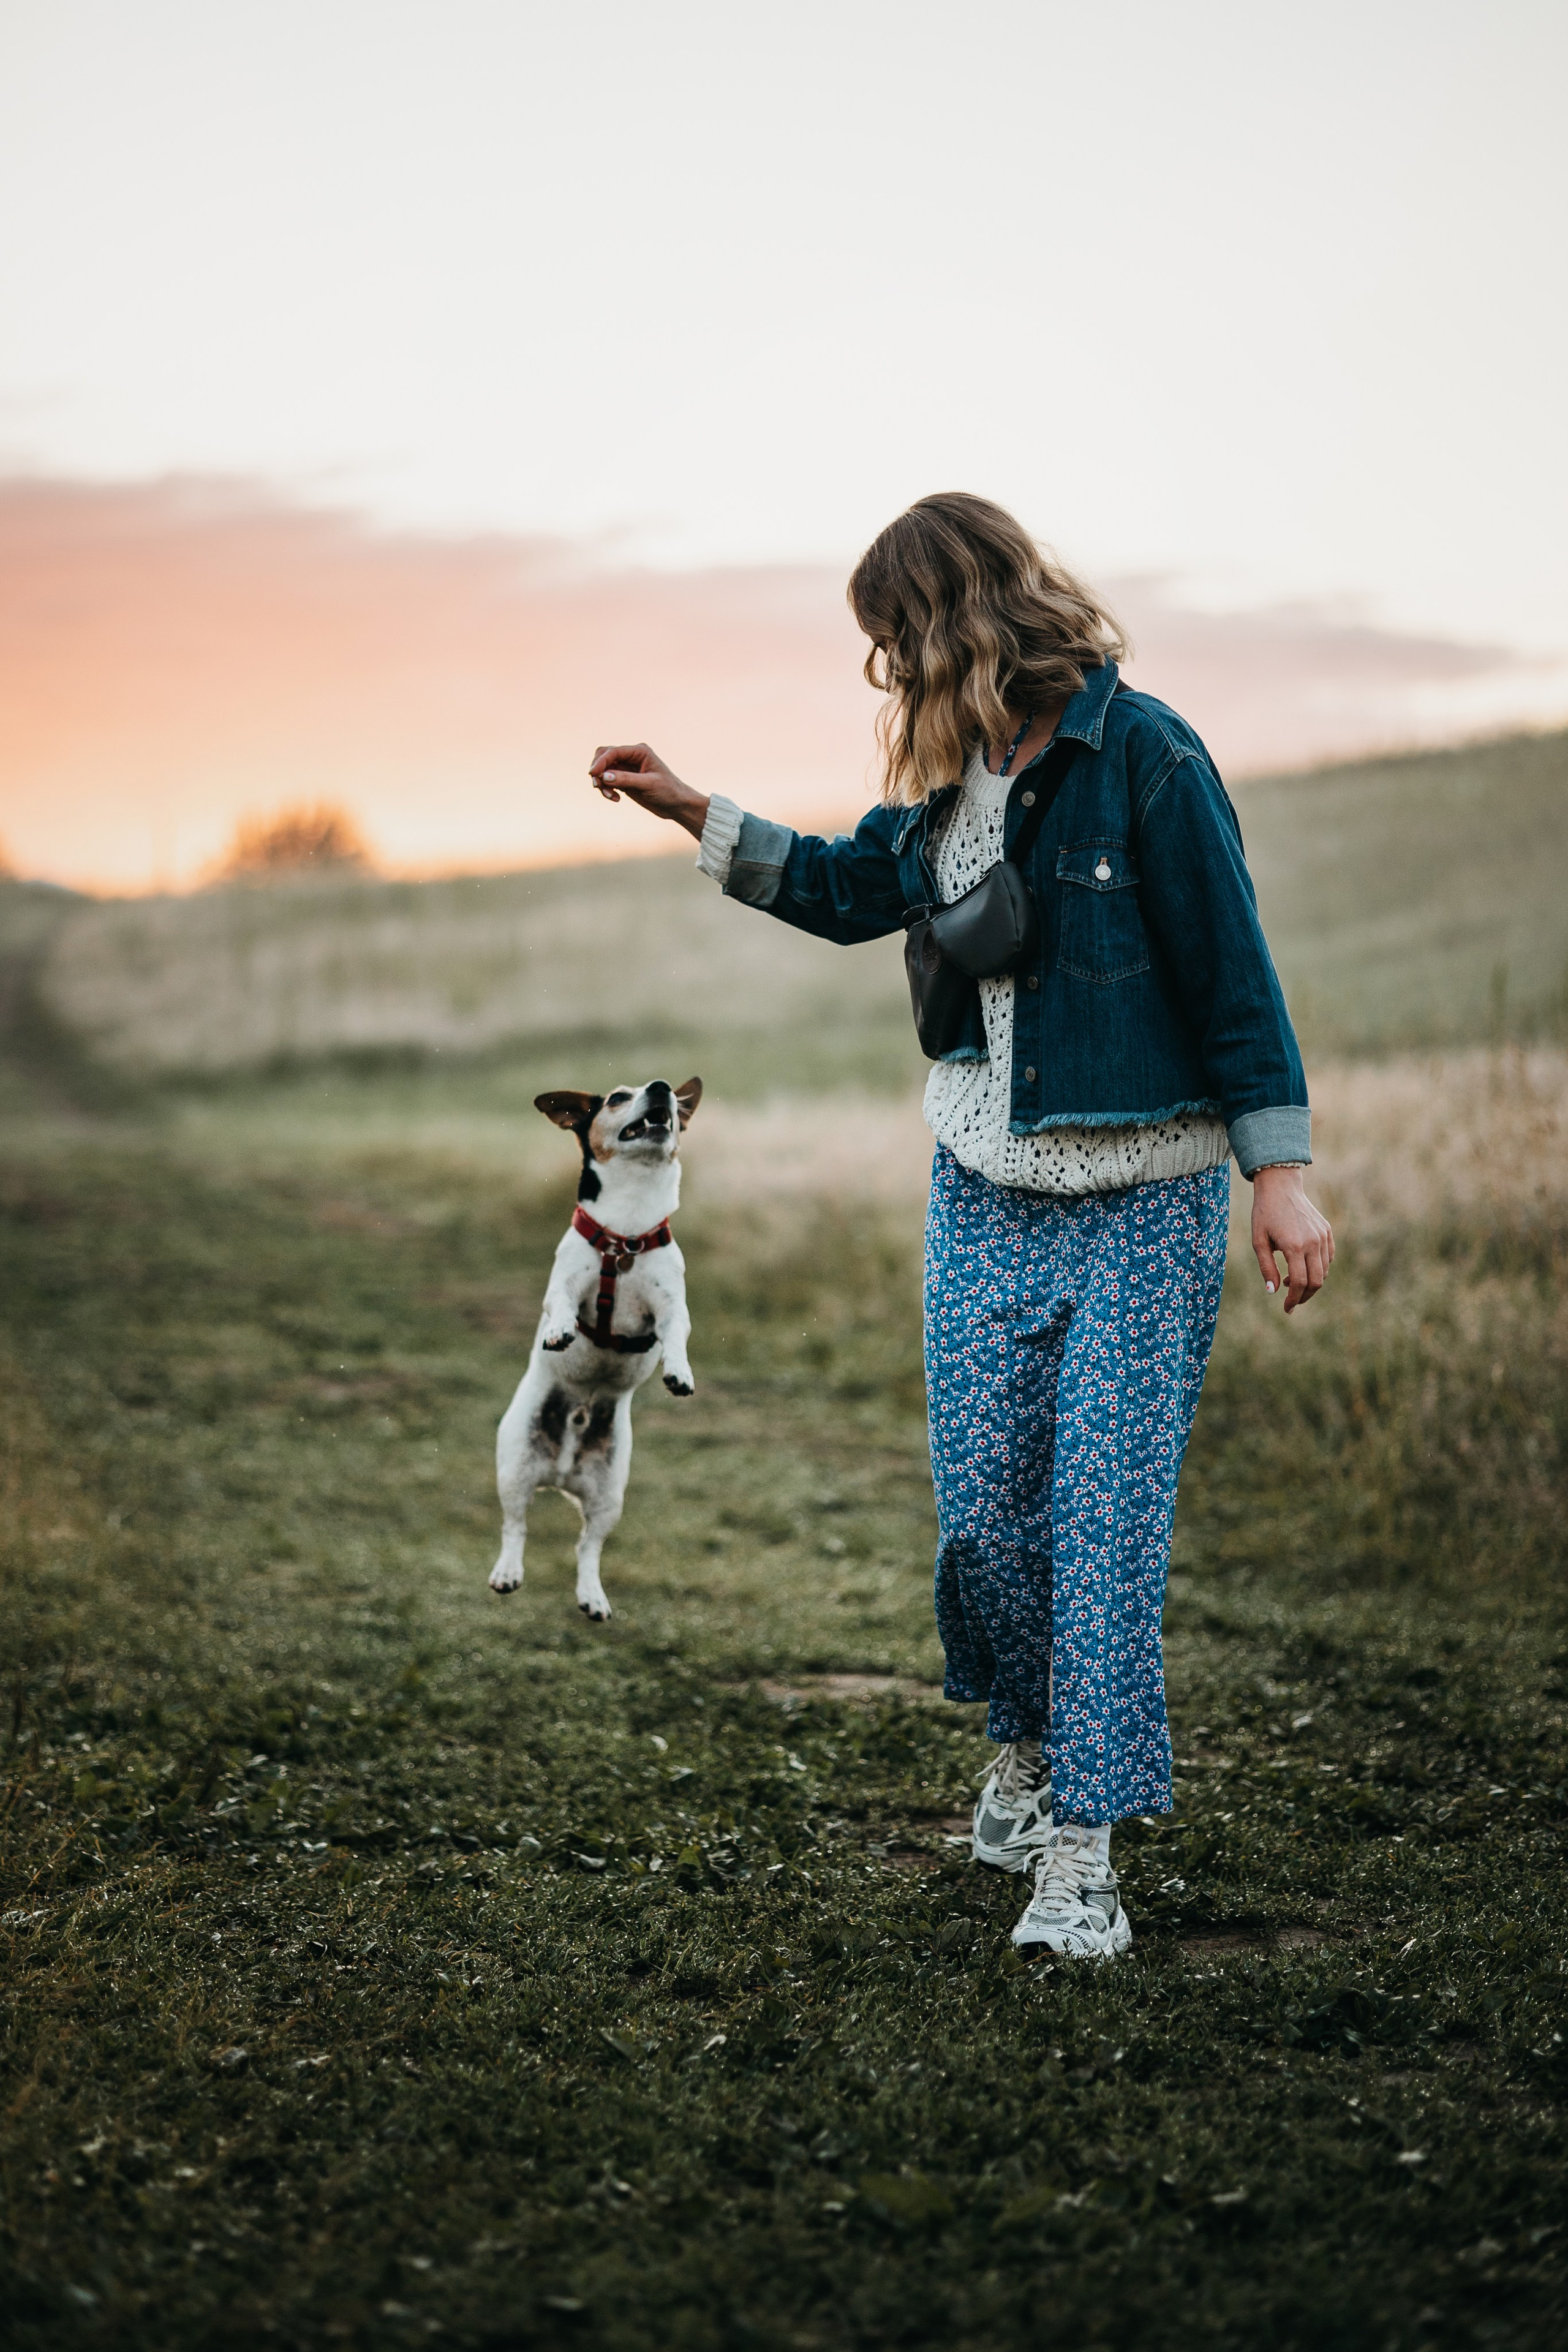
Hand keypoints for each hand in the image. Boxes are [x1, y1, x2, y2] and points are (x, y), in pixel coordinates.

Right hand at [588, 742, 709, 842]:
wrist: (677, 805)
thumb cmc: (668, 791)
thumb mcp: (648, 785)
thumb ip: (626, 779)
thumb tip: (604, 776)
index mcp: (640, 752)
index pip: (613, 752)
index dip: (601, 762)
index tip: (593, 775)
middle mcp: (632, 757)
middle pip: (604, 755)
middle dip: (598, 770)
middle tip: (598, 786)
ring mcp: (627, 768)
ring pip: (603, 769)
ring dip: (601, 782)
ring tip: (610, 796)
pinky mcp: (624, 779)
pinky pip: (607, 780)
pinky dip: (606, 788)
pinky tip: (615, 798)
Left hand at [1250, 1165, 1333, 1311]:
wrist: (1280, 1187)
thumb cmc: (1265, 1214)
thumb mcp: (1258, 1241)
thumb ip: (1267, 1268)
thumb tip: (1273, 1292)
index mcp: (1294, 1246)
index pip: (1300, 1283)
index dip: (1294, 1300)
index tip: (1286, 1308)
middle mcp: (1313, 1242)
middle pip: (1317, 1281)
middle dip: (1305, 1296)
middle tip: (1292, 1301)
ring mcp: (1323, 1236)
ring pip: (1324, 1271)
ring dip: (1311, 1282)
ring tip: (1292, 1280)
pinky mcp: (1327, 1231)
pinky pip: (1328, 1258)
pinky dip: (1319, 1268)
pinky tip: (1303, 1266)